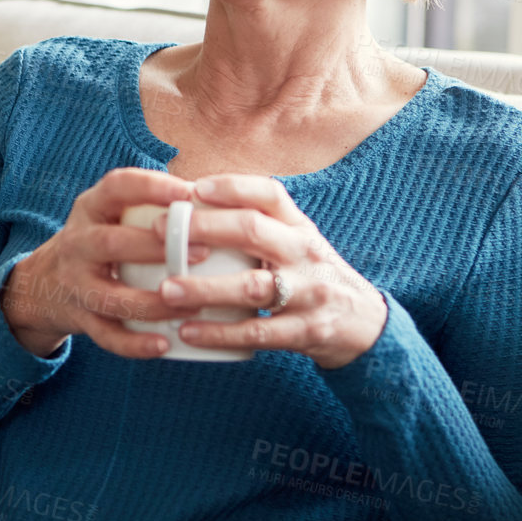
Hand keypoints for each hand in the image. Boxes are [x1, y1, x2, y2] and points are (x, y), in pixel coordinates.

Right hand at [0, 167, 211, 357]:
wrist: (44, 284)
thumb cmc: (100, 242)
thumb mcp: (110, 213)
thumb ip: (150, 204)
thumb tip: (222, 197)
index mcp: (91, 208)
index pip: (116, 187)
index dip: (151, 187)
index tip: (188, 193)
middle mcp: (78, 243)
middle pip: (111, 243)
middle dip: (155, 248)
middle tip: (202, 253)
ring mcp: (76, 283)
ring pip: (110, 296)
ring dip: (153, 303)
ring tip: (193, 307)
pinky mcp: (79, 318)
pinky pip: (106, 335)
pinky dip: (134, 344)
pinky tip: (163, 345)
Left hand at [157, 173, 387, 369]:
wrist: (364, 325)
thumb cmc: (311, 277)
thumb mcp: (296, 243)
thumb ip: (259, 225)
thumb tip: (191, 204)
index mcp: (299, 227)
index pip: (269, 194)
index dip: (231, 187)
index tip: (193, 188)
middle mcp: (305, 253)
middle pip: (252, 230)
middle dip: (202, 228)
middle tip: (156, 231)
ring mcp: (308, 293)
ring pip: (251, 286)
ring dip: (204, 288)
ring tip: (165, 289)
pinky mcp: (305, 331)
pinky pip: (257, 332)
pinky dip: (219, 333)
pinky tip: (187, 332)